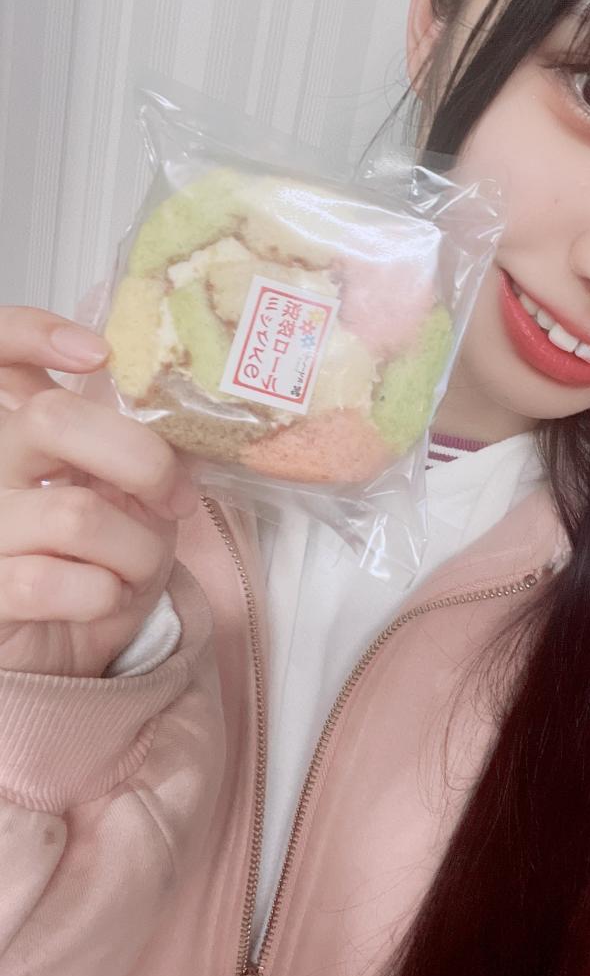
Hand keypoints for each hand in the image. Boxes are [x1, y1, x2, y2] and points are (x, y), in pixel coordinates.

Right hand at [0, 307, 199, 676]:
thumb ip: (140, 450)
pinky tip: (102, 598)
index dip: (33, 332)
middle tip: (175, 498)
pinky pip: (55, 581)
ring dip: (138, 549)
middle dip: (143, 460)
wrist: (72, 643)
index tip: (97, 352)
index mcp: (23, 428)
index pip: (1, 351)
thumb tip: (186, 431)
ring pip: (76, 513)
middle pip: (54, 418)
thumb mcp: (131, 492)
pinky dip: (105, 595)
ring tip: (137, 568)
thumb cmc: (105, 556)